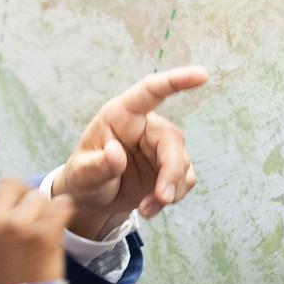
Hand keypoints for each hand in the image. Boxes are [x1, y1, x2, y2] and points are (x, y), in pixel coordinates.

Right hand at [0, 120, 74, 283]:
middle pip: (12, 183)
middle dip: (22, 199)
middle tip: (24, 229)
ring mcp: (16, 223)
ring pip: (39, 198)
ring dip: (43, 214)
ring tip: (36, 244)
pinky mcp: (43, 231)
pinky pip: (61, 207)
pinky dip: (61, 219)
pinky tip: (52, 240)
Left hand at [53, 65, 206, 237]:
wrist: (91, 199)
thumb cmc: (82, 177)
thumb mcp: (81, 174)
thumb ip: (97, 165)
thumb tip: (115, 154)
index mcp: (121, 115)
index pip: (150, 91)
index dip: (176, 81)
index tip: (202, 75)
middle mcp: (145, 126)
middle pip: (172, 139)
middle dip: (171, 170)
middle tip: (163, 198)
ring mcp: (159, 147)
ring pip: (182, 162)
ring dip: (170, 189)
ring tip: (146, 209)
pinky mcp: (169, 167)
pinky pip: (184, 180)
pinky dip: (172, 197)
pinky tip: (150, 209)